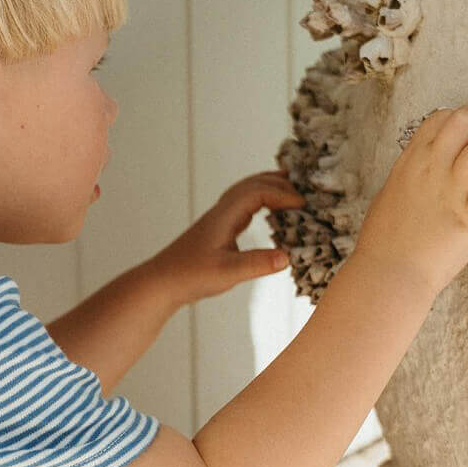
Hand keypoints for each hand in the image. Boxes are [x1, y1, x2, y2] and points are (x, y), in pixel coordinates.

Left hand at [149, 171, 306, 303]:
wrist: (162, 282)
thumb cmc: (190, 276)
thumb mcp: (227, 273)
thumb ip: (257, 264)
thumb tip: (288, 257)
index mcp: (224, 216)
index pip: (258, 192)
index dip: (283, 194)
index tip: (304, 205)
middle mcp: (221, 212)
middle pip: (253, 184)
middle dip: (280, 184)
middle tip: (305, 193)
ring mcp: (219, 218)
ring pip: (246, 191)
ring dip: (269, 186)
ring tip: (293, 188)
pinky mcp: (218, 228)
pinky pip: (243, 204)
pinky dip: (261, 200)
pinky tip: (269, 210)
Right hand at [353, 102, 467, 298]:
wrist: (388, 274)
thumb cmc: (385, 242)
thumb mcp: (392, 195)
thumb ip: (413, 177)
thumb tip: (427, 170)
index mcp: (410, 163)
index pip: (439, 119)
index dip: (462, 117)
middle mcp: (431, 170)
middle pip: (464, 120)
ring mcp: (451, 192)